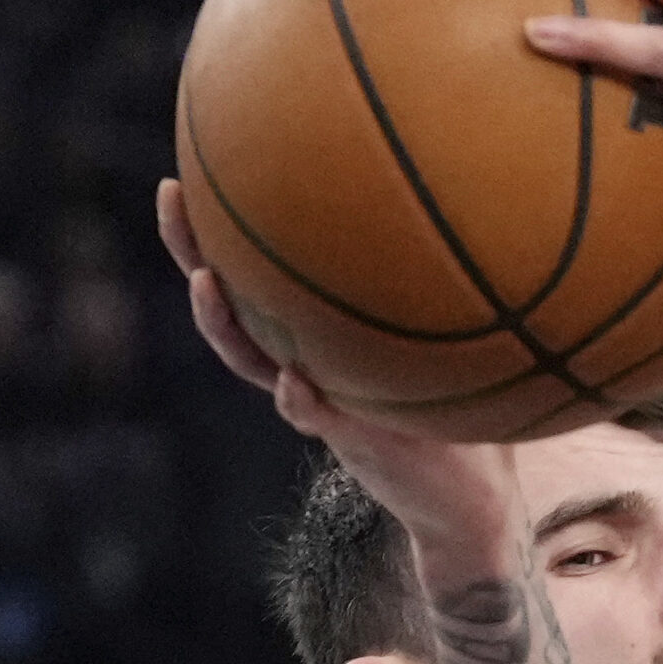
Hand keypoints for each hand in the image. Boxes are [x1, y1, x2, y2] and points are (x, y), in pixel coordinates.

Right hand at [155, 179, 520, 556]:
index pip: (261, 271)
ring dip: (222, 323)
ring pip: (251, 359)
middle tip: (170, 194)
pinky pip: (313, 416)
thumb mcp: (460, 339)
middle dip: (192, 249)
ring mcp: (320, 401)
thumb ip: (456, 288)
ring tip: (206, 282)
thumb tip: (492, 206)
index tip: (202, 163)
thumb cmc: (464, 415)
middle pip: (229, 302)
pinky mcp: (350, 440)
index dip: (227, 224)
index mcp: (321, 336)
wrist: (468, 500)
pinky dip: (302, 400)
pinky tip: (296, 381)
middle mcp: (305, 362)